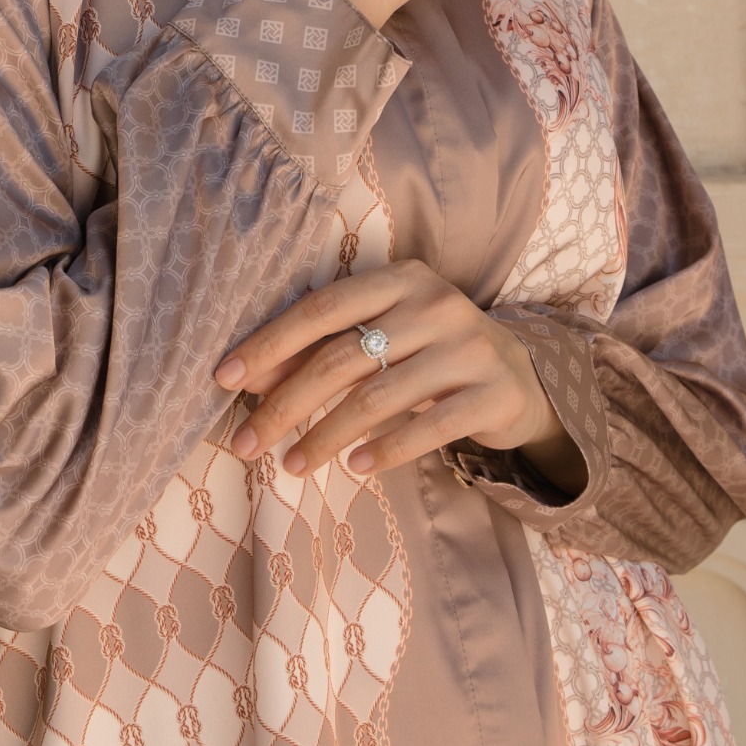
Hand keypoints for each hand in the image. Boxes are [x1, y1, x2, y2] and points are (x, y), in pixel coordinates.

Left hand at [214, 259, 583, 491]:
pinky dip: (384, 450)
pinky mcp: (493, 393)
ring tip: (290, 466)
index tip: (224, 378)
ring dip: (324, 437)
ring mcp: (470, 348)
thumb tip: (248, 378)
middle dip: (285, 404)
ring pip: (377, 398)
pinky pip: (427, 427)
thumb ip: (326, 349)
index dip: (271, 343)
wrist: (521, 378)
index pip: (322, 307)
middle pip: (342, 357)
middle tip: (246, 443)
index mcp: (402, 278)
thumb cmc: (431, 355)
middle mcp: (437, 304)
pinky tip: (353, 467)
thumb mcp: (385, 337)